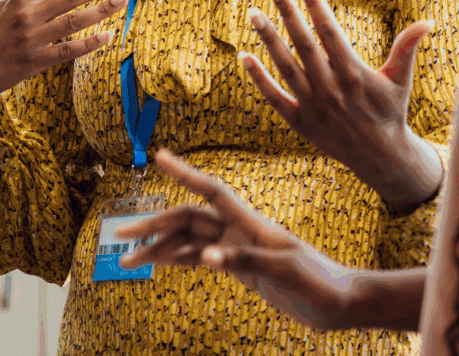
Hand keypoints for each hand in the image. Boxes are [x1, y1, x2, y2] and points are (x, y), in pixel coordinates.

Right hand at [116, 150, 355, 329]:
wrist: (339, 302)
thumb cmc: (319, 282)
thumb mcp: (284, 271)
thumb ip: (246, 260)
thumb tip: (206, 257)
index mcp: (251, 223)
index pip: (211, 190)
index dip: (185, 172)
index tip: (159, 157)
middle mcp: (240, 230)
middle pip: (188, 218)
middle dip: (154, 223)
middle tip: (120, 234)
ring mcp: (238, 248)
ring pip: (190, 240)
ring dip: (159, 247)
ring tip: (128, 261)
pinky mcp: (240, 267)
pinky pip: (200, 258)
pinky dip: (177, 259)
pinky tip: (159, 264)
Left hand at [242, 0, 440, 213]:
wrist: (380, 157)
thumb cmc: (390, 111)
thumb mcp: (400, 79)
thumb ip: (407, 48)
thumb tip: (428, 22)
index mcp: (354, 72)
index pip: (329, 29)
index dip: (314, 2)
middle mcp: (331, 87)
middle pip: (304, 43)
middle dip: (287, 12)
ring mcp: (313, 105)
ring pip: (286, 66)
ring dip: (268, 39)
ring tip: (253, 13)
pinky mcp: (300, 123)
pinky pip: (274, 97)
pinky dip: (259, 78)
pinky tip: (244, 56)